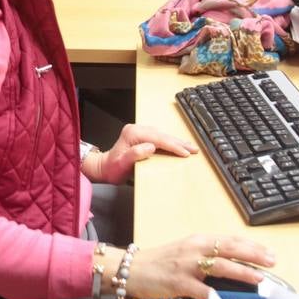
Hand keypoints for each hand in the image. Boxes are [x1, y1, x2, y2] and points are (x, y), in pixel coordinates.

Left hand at [82, 124, 197, 184]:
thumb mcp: (122, 164)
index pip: (158, 139)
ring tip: (190, 147)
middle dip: (179, 143)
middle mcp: (136, 129)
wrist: (104, 168)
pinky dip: (170, 141)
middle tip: (194, 150)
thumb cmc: (112, 169)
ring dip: (177, 141)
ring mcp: (138, 131)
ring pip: (162, 134)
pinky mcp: (141, 135)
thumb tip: (151, 147)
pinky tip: (178, 143)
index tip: (185, 153)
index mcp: (132, 133)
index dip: (173, 146)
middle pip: (162, 135)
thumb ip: (135, 154)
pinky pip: (159, 136)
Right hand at [103, 235, 275, 298]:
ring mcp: (186, 265)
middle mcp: (194, 248)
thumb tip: (235, 266)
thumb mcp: (186, 253)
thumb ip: (208, 256)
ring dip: (240, 271)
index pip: (230, 239)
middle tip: (272, 261)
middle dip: (253, 255)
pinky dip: (214, 296)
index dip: (252, 245)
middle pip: (228, 248)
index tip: (270, 252)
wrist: (132, 269)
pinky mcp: (177, 281)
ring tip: (258, 277)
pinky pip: (200, 290)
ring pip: (218, 265)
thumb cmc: (161, 262)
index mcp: (198, 240)